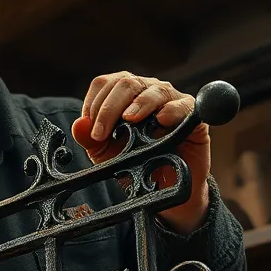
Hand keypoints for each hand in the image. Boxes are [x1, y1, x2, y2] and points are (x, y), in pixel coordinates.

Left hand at [71, 72, 210, 233]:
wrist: (162, 186)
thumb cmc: (135, 163)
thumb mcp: (106, 154)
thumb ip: (90, 139)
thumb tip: (79, 125)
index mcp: (123, 95)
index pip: (104, 84)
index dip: (94, 104)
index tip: (91, 130)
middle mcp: (146, 91)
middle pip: (126, 83)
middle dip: (110, 108)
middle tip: (102, 133)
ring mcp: (170, 99)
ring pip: (154, 90)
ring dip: (139, 104)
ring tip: (129, 120)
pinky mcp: (191, 115)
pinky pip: (183, 106)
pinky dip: (171, 110)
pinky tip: (161, 120)